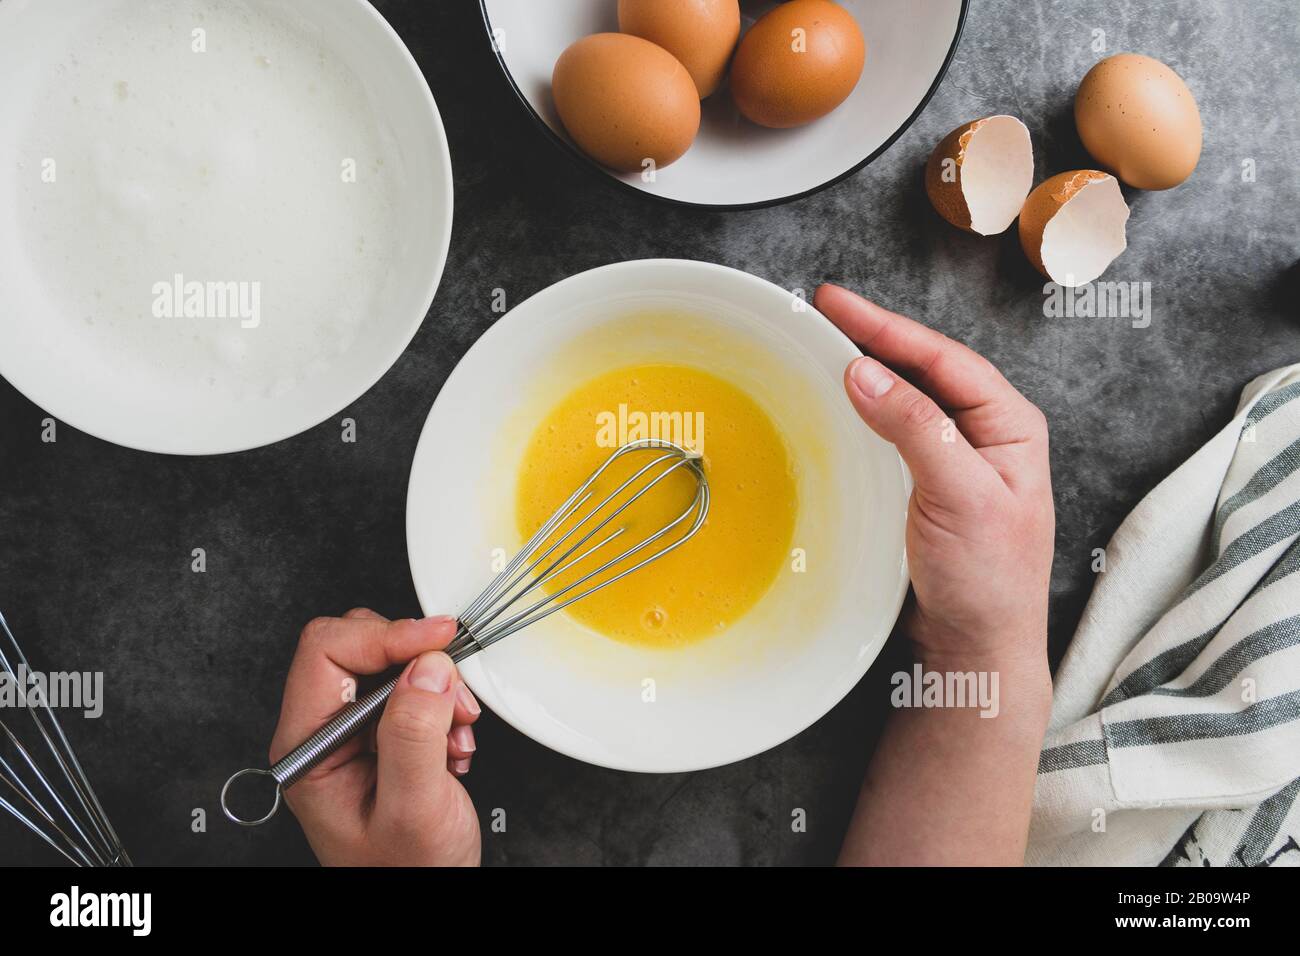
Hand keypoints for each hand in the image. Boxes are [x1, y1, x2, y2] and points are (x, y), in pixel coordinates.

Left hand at [270, 609, 481, 865]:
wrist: (428, 896)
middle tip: (451, 697)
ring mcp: (353, 732)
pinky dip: (445, 705)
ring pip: (391, 662)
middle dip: (416, 662)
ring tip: (455, 734)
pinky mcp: (384, 732)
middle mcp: (324, 732)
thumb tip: (426, 666)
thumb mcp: (414, 808)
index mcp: (308, 746)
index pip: (327, 651)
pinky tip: (452, 745)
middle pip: (357, 644)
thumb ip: (415, 735)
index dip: (386, 636)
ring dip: (437, 688)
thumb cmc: (407, 874)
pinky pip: (414, 687)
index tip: (436, 640)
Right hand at [816, 285, 1054, 864]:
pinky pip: (895, 432)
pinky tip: (842, 405)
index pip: (943, 359)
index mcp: (1010, 426)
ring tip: (826, 344)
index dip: (888, 327)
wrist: (978, 650)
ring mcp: (957, 461)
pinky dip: (866, 411)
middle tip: (822, 311)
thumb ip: (914, 428)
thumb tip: (863, 373)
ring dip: (869, 370)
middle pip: (925, 369)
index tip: (837, 304)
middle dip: (875, 337)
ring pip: (909, 398)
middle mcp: (986, 435)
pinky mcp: (929, 487)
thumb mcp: (957, 494)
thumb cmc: (988, 580)